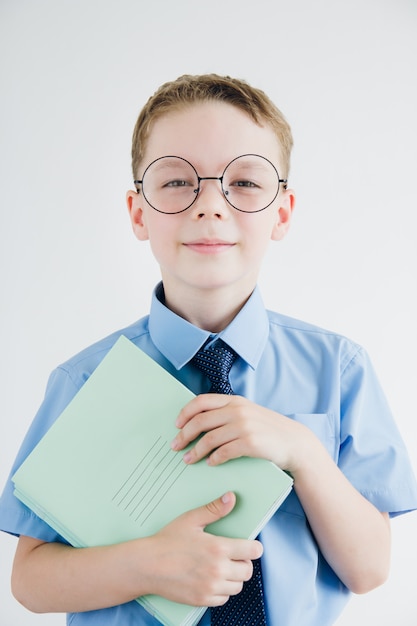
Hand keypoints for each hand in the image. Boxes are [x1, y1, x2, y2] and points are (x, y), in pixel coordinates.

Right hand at [146, 492, 262, 606]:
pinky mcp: (202, 600)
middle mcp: (217, 570)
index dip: (254, 547)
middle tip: (233, 556)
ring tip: (221, 567)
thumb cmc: (167, 540)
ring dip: (233, 577)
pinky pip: (223, 598)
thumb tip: (231, 498)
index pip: (252, 551)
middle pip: (247, 571)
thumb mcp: (191, 520)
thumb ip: (214, 509)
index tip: (250, 546)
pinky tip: (211, 579)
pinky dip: (221, 590)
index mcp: (218, 548)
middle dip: (244, 562)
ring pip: (237, 586)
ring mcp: (210, 588)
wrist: (147, 565)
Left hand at [171, 394, 308, 470]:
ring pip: (209, 439)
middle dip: (184, 435)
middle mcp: (238, 410)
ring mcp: (244, 426)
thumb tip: (200, 421)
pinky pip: (223, 452)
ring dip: (195, 451)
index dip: (185, 413)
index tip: (176, 425)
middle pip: (200, 421)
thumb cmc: (268, 429)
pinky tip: (211, 463)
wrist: (294, 442)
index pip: (201, 402)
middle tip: (176, 446)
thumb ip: (228, 412)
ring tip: (188, 460)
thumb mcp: (248, 413)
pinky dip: (213, 459)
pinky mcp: (250, 443)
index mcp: (234, 400)